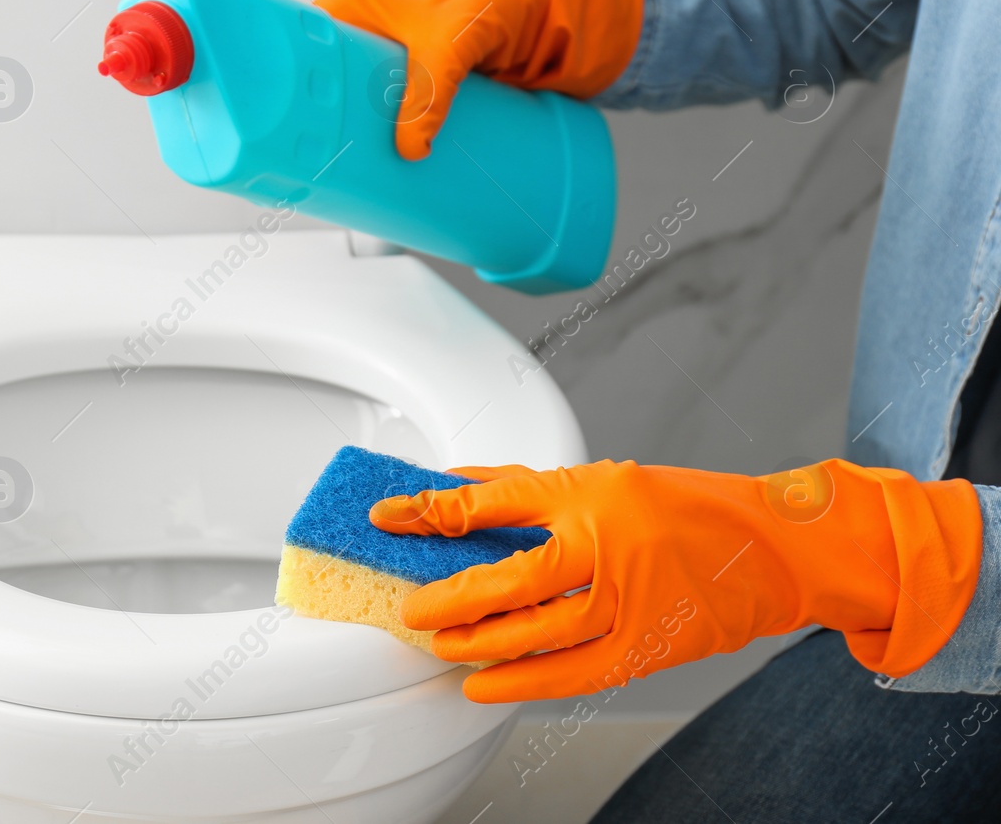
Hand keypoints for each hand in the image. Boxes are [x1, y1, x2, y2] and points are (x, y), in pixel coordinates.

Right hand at [314, 0, 642, 159]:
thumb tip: (410, 146)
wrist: (541, 0)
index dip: (286, 79)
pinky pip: (384, 112)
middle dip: (317, 118)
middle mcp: (363, 30)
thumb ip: (427, 96)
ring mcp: (387, 59)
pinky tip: (377, 159)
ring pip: (353, 100)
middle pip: (322, 82)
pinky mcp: (413, 81)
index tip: (279, 116)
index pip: (297, 43)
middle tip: (310, 154)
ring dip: (351, 131)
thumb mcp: (448, 48)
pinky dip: (381, 134)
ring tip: (340, 165)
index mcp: (351, 5)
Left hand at [369, 459, 980, 702]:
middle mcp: (606, 542)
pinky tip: (484, 685)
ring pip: (535, 630)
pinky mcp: (646, 646)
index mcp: (590, 491)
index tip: (388, 516)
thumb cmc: (685, 506)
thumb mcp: (604, 477)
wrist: (775, 548)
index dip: (431, 510)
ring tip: (441, 646)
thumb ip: (527, 486)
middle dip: (449, 595)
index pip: (492, 500)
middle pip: (508, 576)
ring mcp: (628, 599)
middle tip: (412, 607)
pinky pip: (572, 673)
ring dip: (479, 642)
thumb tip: (458, 484)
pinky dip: (524, 682)